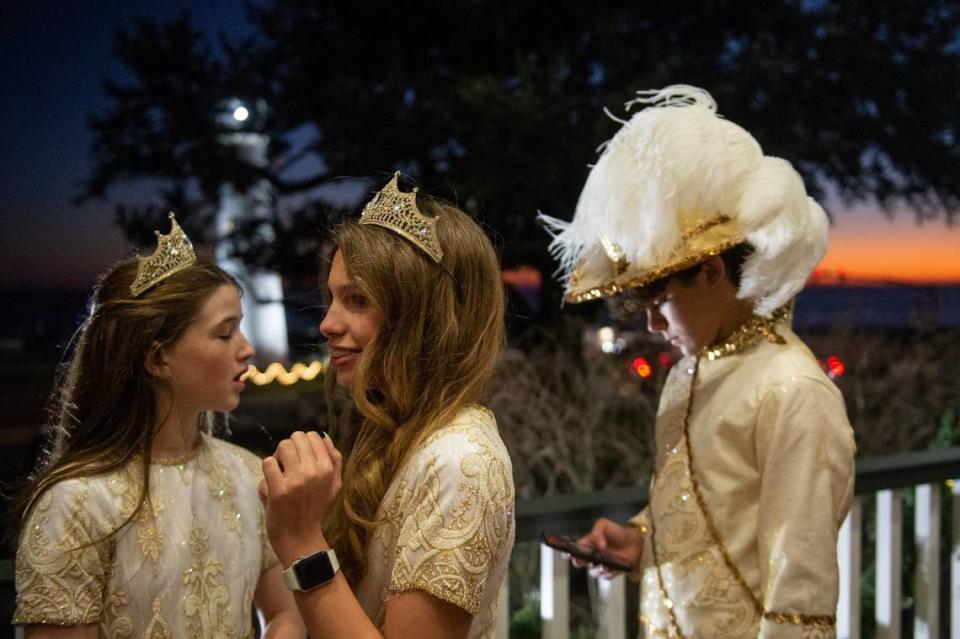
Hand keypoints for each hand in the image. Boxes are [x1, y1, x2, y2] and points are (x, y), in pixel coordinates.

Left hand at [261, 431, 342, 565]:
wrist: (300, 537)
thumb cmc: (316, 509)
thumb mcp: (334, 485)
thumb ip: (334, 460)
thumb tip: (324, 437)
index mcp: (328, 469)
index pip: (313, 436)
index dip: (304, 444)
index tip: (300, 458)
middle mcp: (314, 472)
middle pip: (296, 438)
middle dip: (290, 448)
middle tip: (288, 465)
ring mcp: (295, 480)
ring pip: (282, 447)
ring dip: (279, 457)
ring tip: (280, 471)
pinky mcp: (278, 489)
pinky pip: (268, 462)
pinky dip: (268, 470)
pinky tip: (272, 481)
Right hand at [573, 517, 641, 577]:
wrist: (634, 541)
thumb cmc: (617, 532)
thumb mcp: (604, 525)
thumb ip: (597, 532)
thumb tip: (599, 546)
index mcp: (586, 544)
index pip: (572, 550)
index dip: (567, 553)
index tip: (568, 553)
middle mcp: (590, 557)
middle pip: (578, 563)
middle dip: (579, 561)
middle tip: (584, 558)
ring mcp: (600, 566)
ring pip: (592, 572)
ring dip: (596, 568)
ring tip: (602, 563)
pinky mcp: (610, 572)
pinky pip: (605, 576)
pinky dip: (607, 572)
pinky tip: (611, 567)